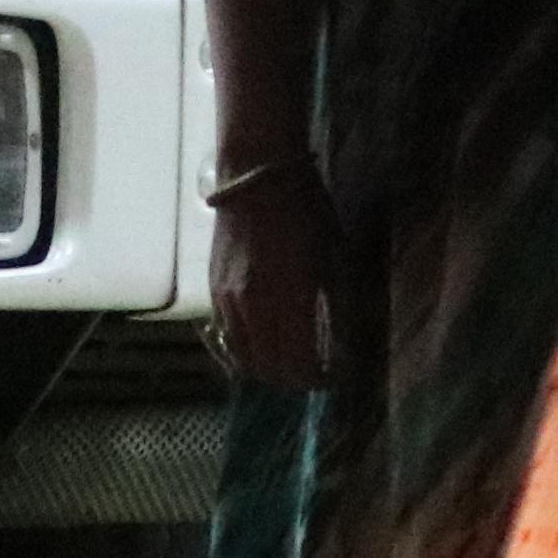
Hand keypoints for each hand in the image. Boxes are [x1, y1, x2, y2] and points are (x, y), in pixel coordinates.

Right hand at [208, 154, 339, 389]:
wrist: (256, 177)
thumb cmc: (305, 212)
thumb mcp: (334, 259)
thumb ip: (337, 310)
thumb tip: (343, 349)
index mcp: (288, 300)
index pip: (300, 365)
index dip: (319, 379)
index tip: (335, 376)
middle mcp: (252, 309)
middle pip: (269, 369)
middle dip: (294, 379)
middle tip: (315, 373)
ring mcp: (227, 302)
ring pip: (243, 359)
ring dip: (268, 369)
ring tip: (290, 362)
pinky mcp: (213, 292)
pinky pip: (226, 338)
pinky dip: (244, 352)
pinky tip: (261, 345)